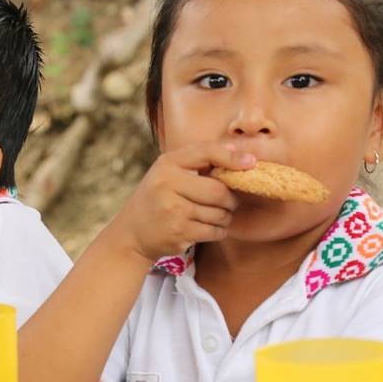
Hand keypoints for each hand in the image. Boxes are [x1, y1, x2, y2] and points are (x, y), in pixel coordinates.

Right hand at [108, 142, 252, 262]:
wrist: (132, 232)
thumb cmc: (157, 197)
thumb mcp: (168, 172)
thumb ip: (198, 159)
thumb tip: (235, 149)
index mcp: (167, 164)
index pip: (206, 153)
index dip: (232, 158)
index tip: (251, 163)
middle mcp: (167, 184)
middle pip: (219, 190)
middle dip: (230, 199)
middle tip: (229, 202)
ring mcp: (172, 210)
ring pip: (219, 213)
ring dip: (225, 217)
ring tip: (215, 215)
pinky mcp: (178, 232)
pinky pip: (214, 231)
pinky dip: (219, 231)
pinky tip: (209, 228)